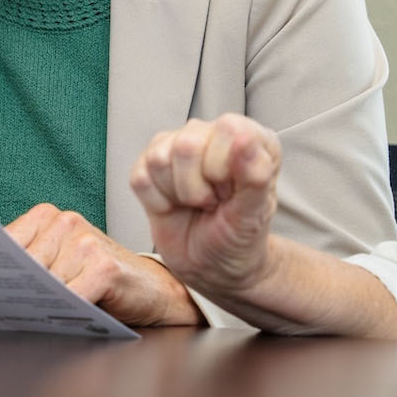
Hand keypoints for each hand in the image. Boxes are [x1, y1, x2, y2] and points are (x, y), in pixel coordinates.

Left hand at [6, 204, 202, 326]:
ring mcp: (86, 243)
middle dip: (12, 290)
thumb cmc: (99, 279)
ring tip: (33, 316)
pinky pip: (69, 297)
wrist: (151, 288)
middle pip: (21, 266)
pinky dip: (62, 313)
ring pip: (42, 284)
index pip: (4, 241)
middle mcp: (66, 223)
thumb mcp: (59, 264)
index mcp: (48, 217)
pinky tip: (62, 317)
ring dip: (36, 305)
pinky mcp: (104, 267)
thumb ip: (28, 263)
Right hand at [129, 115, 281, 297]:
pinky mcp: (148, 166)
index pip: (228, 129)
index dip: (225, 168)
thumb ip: (256, 176)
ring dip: (179, 194)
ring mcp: (176, 147)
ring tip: (195, 204)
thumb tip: (245, 140)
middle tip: (212, 203)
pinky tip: (174, 207)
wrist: (213, 267)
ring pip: (159, 158)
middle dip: (198, 188)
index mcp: (247, 136)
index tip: (232, 193)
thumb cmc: (238, 237)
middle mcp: (210, 133)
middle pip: (186, 144)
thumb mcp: (254, 214)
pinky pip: (140, 177)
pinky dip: (157, 202)